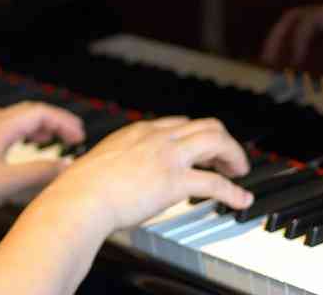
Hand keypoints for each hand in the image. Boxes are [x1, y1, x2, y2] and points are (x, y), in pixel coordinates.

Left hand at [0, 101, 84, 220]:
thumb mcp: (7, 183)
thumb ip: (39, 174)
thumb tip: (67, 167)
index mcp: (0, 127)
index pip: (40, 112)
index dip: (64, 122)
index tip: (81, 137)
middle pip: (29, 112)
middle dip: (55, 121)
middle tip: (74, 136)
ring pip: (17, 121)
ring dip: (39, 126)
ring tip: (55, 139)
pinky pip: (6, 131)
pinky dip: (23, 135)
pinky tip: (23, 148)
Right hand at [32, 116, 252, 235]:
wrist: (81, 197)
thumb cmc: (83, 186)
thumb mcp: (104, 159)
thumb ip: (119, 160)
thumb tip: (119, 174)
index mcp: (140, 131)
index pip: (180, 123)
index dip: (197, 136)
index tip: (204, 150)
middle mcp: (157, 137)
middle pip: (205, 125)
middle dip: (223, 141)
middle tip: (228, 160)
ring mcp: (168, 157)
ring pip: (216, 142)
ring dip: (234, 156)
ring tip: (240, 172)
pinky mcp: (175, 182)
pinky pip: (215, 183)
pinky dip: (234, 192)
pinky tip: (241, 200)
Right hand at [259, 0, 322, 67]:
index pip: (309, 20)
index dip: (296, 40)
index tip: (292, 63)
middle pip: (294, 18)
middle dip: (277, 38)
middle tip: (267, 61)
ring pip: (298, 24)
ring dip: (283, 41)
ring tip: (273, 64)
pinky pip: (309, 35)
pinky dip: (297, 47)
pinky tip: (294, 65)